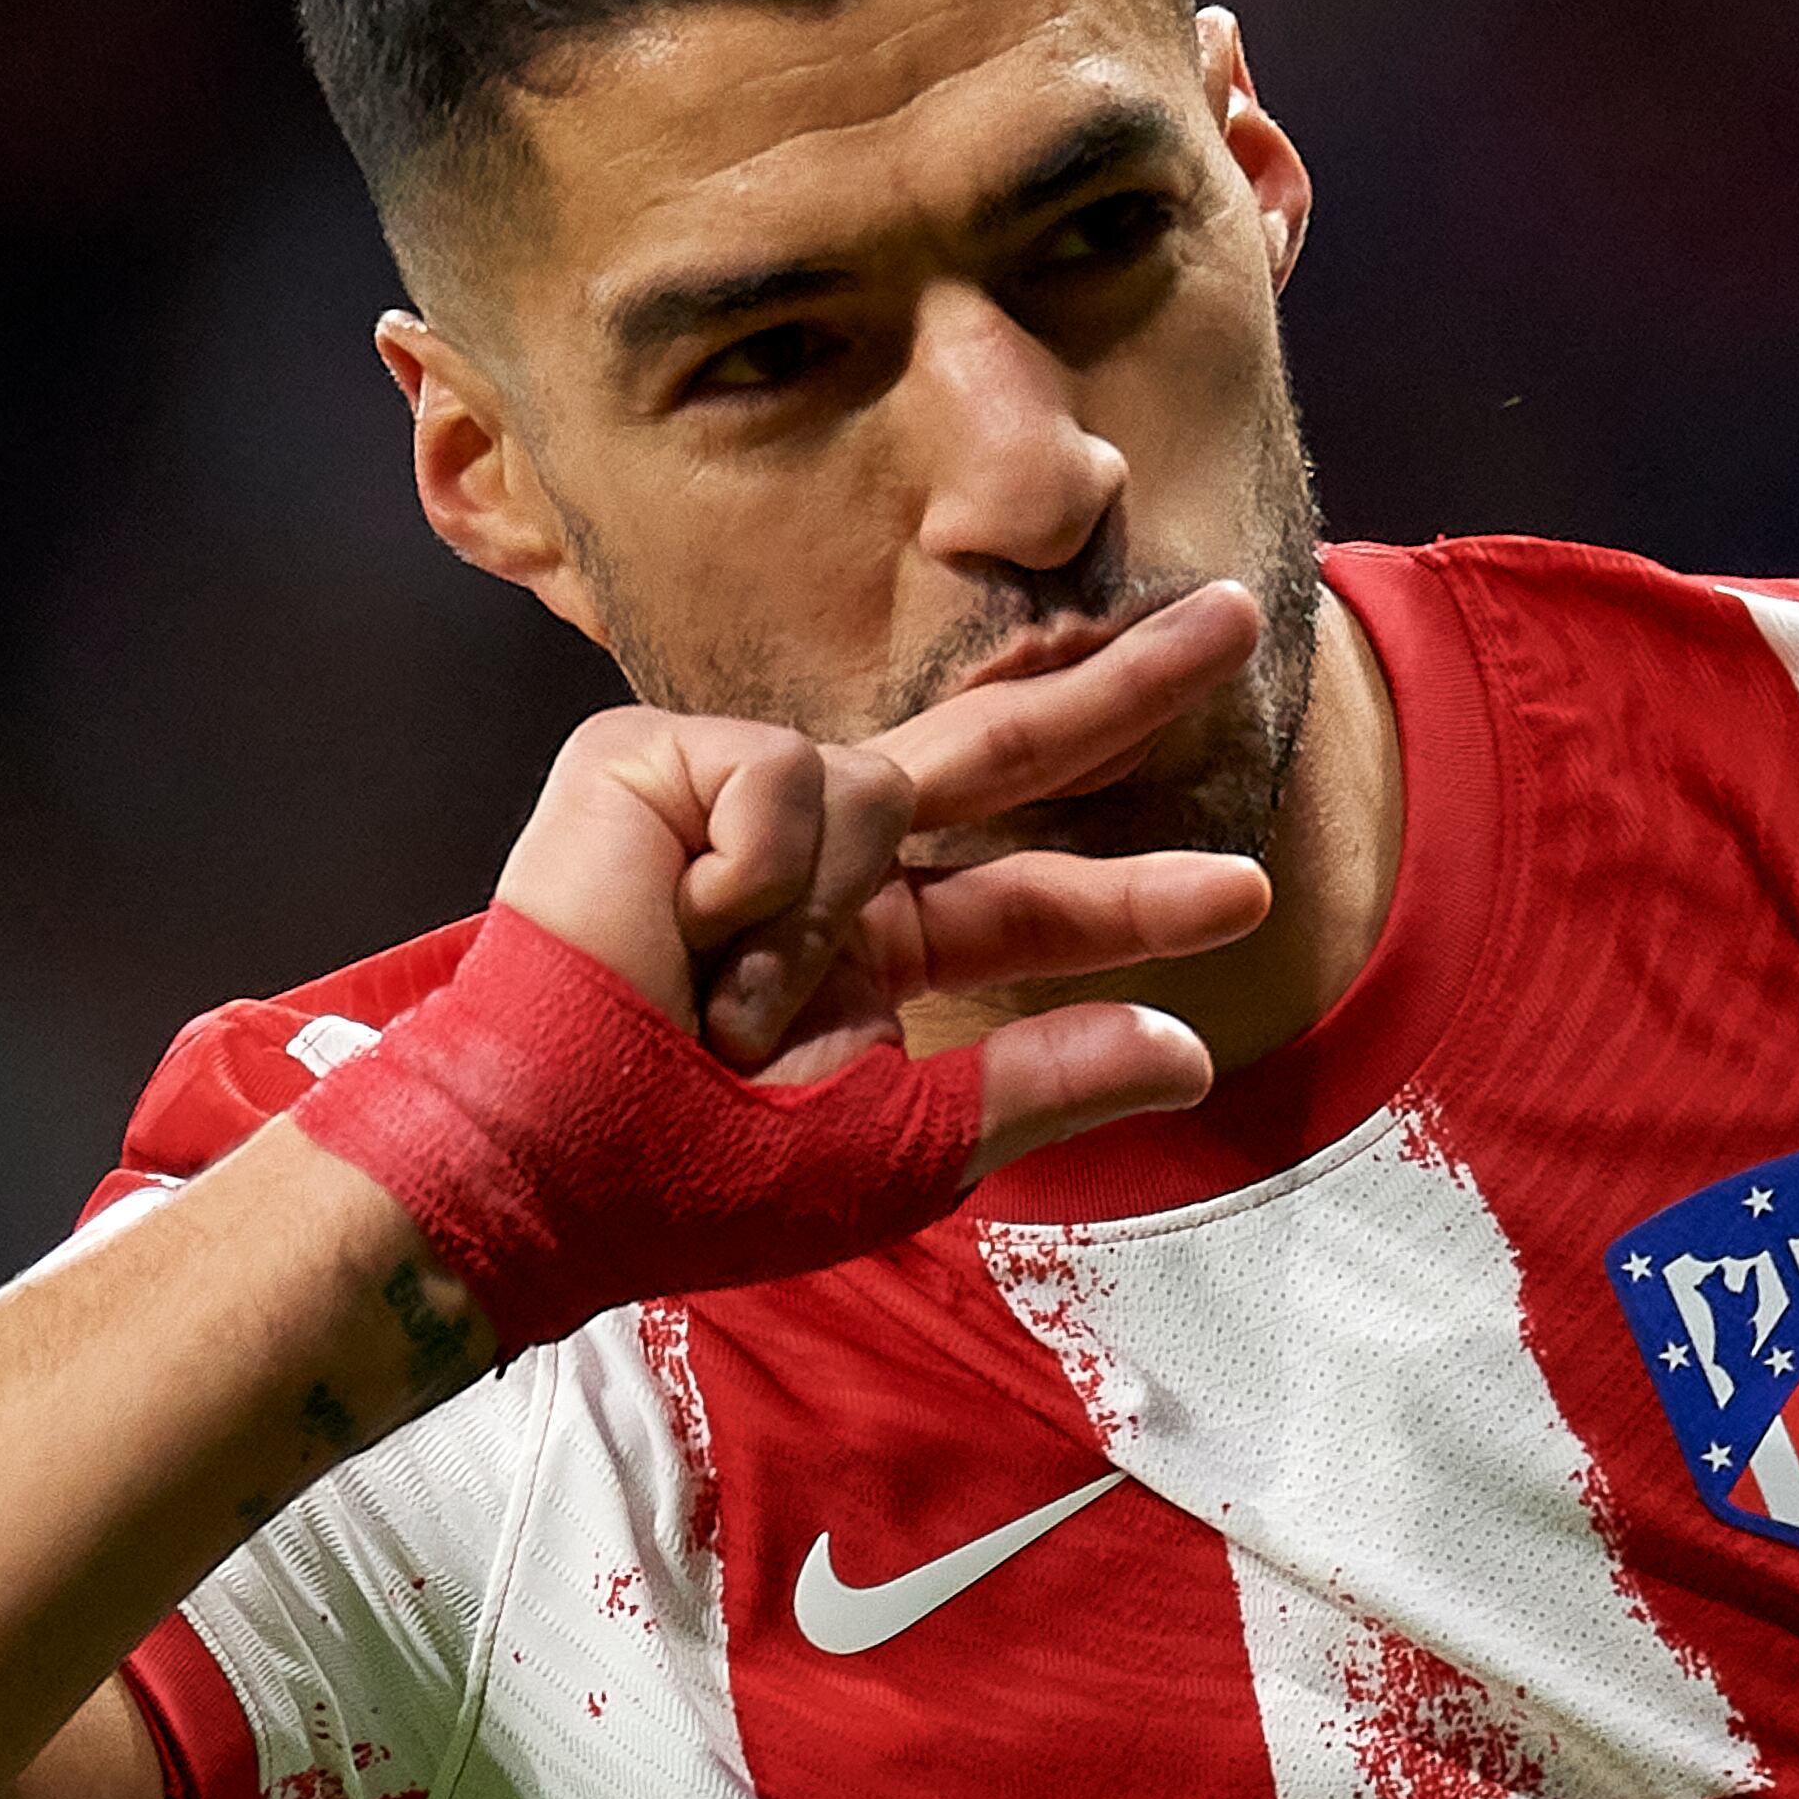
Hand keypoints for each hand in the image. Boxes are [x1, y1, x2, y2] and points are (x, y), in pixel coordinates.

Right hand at [489, 582, 1276, 1176]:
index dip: (1138, 897)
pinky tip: (674, 922)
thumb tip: (1190, 1054)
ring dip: (807, 923)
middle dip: (1118, 682)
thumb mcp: (905, 1146)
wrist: (549, 1159)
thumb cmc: (702, 1179)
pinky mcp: (657, 758)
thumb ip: (1045, 1087)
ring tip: (720, 1003)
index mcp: (871, 954)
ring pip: (878, 787)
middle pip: (998, 749)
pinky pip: (785, 771)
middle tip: (1232, 619)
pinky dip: (745, 867)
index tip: (1250, 890)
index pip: (1031, 903)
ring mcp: (739, 800)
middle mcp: (820, 863)